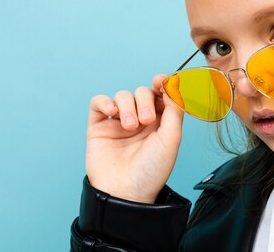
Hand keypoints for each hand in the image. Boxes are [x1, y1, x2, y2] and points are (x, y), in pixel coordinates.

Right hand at [85, 74, 183, 202]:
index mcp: (160, 122)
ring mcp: (119, 122)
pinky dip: (105, 101)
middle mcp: (140, 120)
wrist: (126, 192)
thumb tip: (174, 84)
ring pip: (122, 95)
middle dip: (145, 100)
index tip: (160, 80)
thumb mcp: (171, 138)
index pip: (161, 94)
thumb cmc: (152, 170)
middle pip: (142, 92)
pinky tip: (112, 112)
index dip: (161, 84)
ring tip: (130, 126)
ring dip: (127, 106)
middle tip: (146, 121)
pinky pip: (98, 103)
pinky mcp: (99, 127)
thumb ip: (174, 110)